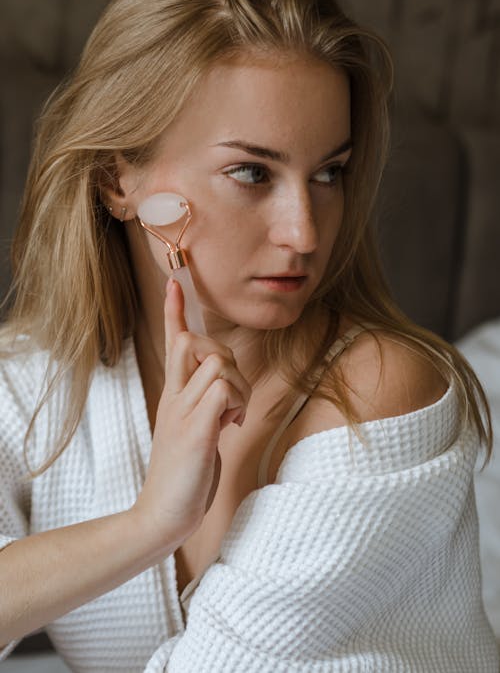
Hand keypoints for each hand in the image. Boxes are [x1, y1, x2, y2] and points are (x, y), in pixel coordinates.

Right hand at [133, 278, 251, 545]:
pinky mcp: (195, 430)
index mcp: (174, 395)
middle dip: (221, 352)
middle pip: (193, 342)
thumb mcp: (195, 432)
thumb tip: (230, 397)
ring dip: (238, 383)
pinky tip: (234, 425)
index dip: (175, 312)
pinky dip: (237, 400)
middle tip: (233, 392)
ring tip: (235, 416)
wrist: (162, 513)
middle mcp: (174, 397)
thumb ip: (207, 408)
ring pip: (216, 362)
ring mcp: (183, 412)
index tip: (174, 282)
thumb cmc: (184, 474)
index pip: (172, 343)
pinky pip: (223, 390)